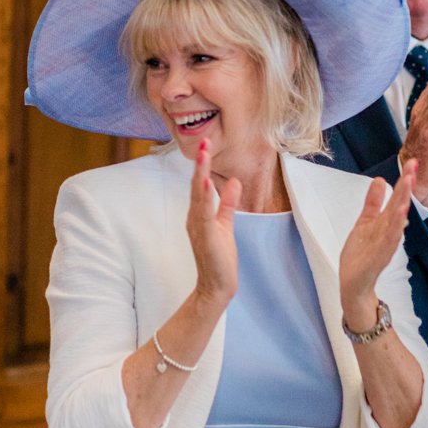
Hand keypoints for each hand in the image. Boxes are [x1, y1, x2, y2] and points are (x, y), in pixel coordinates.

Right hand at [186, 138, 241, 306]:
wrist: (217, 286)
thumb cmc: (219, 258)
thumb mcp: (225, 224)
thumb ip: (228, 204)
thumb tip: (234, 182)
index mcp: (198, 214)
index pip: (200, 184)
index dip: (202, 165)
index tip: (205, 145)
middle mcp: (194, 217)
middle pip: (196, 185)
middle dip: (200, 163)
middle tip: (203, 141)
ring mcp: (198, 227)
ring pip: (198, 195)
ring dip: (201, 173)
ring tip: (204, 154)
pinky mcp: (206, 237)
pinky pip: (204, 214)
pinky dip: (205, 198)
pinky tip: (207, 184)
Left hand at [339, 161, 415, 329]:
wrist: (355, 284)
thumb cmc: (361, 254)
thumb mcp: (365, 222)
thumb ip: (373, 202)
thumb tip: (381, 180)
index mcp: (385, 222)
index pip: (397, 198)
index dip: (404, 181)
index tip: (412, 163)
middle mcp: (388, 231)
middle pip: (399, 206)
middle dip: (405, 187)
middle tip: (413, 168)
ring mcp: (385, 245)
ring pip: (396, 222)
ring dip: (402, 206)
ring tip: (406, 189)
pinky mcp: (379, 258)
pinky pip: (389, 242)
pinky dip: (394, 231)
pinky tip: (400, 220)